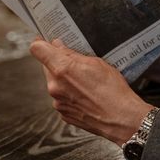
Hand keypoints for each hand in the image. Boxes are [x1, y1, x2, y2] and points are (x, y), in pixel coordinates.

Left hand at [30, 39, 152, 145]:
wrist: (121, 118)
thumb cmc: (113, 91)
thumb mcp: (96, 62)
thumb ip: (72, 54)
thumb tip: (58, 46)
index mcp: (62, 69)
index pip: (37, 49)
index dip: (40, 42)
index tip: (45, 41)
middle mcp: (55, 86)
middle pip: (46, 66)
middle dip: (57, 62)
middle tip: (75, 62)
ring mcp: (57, 102)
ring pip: (54, 82)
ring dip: (64, 79)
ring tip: (85, 81)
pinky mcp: (63, 113)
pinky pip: (61, 97)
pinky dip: (69, 93)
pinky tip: (85, 94)